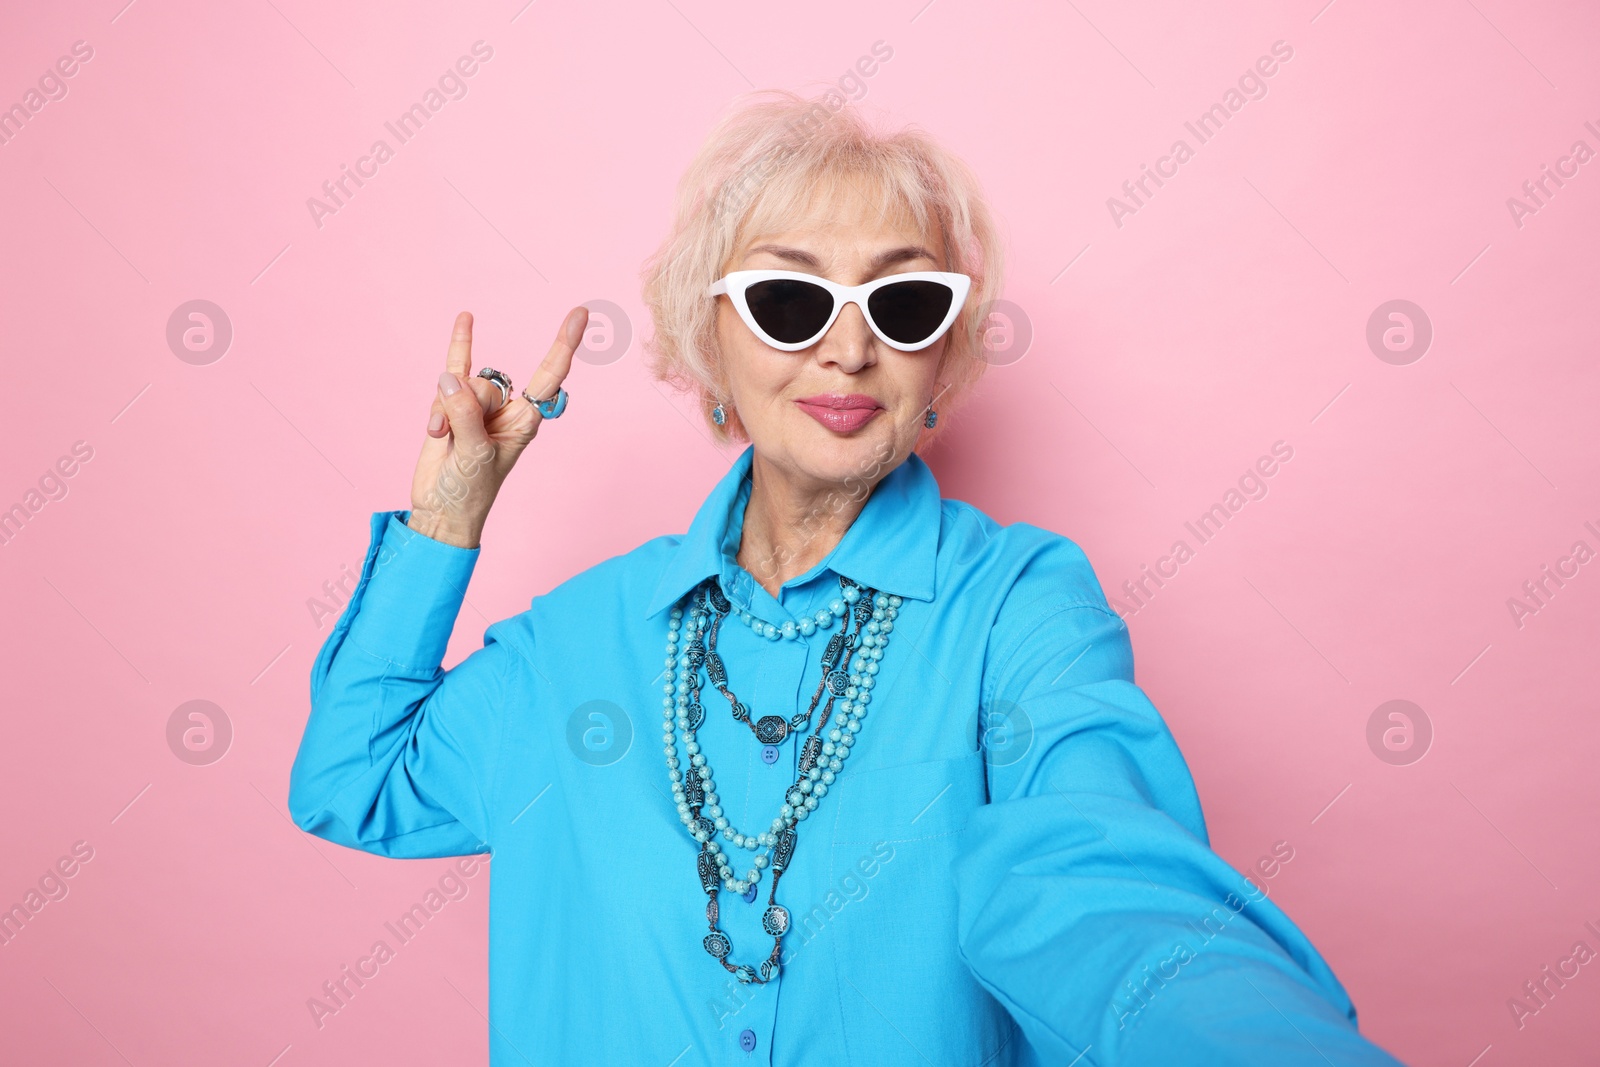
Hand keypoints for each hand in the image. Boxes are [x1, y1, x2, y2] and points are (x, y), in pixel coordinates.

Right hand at [407, 307, 586, 548]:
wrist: (441, 509)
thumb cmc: (469, 491)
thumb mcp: (474, 456)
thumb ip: (465, 416)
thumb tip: (450, 378)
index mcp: (525, 422)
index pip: (550, 377)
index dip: (564, 345)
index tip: (580, 314)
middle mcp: (506, 410)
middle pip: (488, 383)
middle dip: (466, 404)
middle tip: (457, 437)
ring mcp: (478, 406)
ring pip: (461, 382)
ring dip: (443, 408)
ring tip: (442, 437)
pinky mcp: (451, 403)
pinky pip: (456, 366)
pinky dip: (459, 344)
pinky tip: (466, 318)